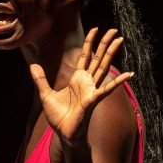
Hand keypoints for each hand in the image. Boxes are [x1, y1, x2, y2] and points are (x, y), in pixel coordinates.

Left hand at [30, 27, 133, 144]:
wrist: (64, 133)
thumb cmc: (59, 116)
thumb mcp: (45, 94)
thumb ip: (40, 79)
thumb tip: (33, 65)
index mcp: (77, 79)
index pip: (85, 56)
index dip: (90, 42)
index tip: (96, 29)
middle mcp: (87, 82)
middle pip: (98, 58)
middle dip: (105, 43)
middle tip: (115, 29)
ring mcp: (92, 89)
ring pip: (104, 67)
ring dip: (112, 53)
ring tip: (120, 40)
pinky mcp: (94, 99)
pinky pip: (107, 88)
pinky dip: (119, 81)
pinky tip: (129, 74)